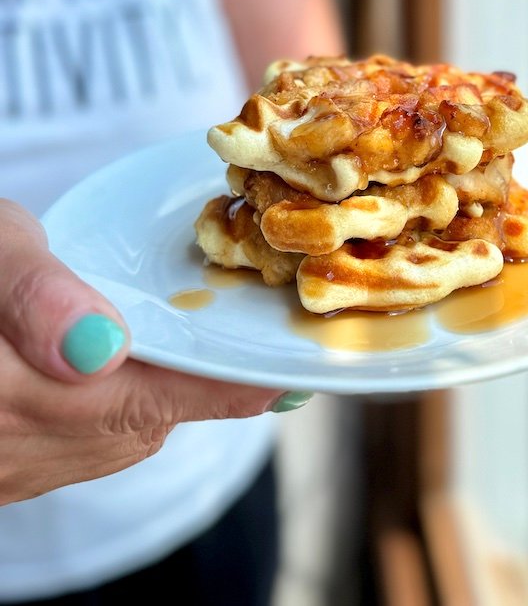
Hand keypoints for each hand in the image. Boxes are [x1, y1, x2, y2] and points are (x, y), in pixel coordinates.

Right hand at [0, 199, 296, 505]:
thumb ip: (33, 294)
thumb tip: (98, 347)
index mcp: (4, 395)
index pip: (135, 405)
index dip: (214, 394)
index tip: (280, 381)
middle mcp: (4, 450)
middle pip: (131, 432)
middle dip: (198, 398)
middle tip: (257, 362)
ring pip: (107, 447)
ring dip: (160, 408)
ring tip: (210, 368)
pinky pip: (73, 453)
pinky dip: (115, 419)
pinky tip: (129, 382)